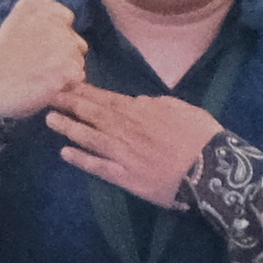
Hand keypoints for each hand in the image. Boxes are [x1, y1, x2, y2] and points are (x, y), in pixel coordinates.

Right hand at [0, 0, 87, 119]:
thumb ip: (40, 18)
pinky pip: (79, 76)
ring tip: (42, 75)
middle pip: (74, 40)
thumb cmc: (2, 59)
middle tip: (40, 64)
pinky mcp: (70, 68)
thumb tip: (65, 22)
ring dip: (65, 69)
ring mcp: (63, 44)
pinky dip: (66, 84)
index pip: (65, 17)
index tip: (41, 46)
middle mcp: (53, 20)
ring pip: (78, 59)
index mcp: (36, 6)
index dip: (57, 34)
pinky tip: (47, 85)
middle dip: (63, 53)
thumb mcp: (14, 24)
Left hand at [48, 81, 225, 208]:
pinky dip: (81, 160)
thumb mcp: (182, 109)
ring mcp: (124, 155)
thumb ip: (156, 103)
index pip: (105, 98)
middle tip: (48, 96)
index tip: (65, 84)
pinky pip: (99, 167)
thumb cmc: (203, 137)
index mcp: (141, 111)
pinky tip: (65, 154)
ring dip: (68, 128)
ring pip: (89, 138)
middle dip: (69, 104)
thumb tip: (137, 101)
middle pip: (92, 114)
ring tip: (50, 120)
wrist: (215, 171)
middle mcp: (127, 130)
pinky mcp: (126, 178)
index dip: (83, 91)